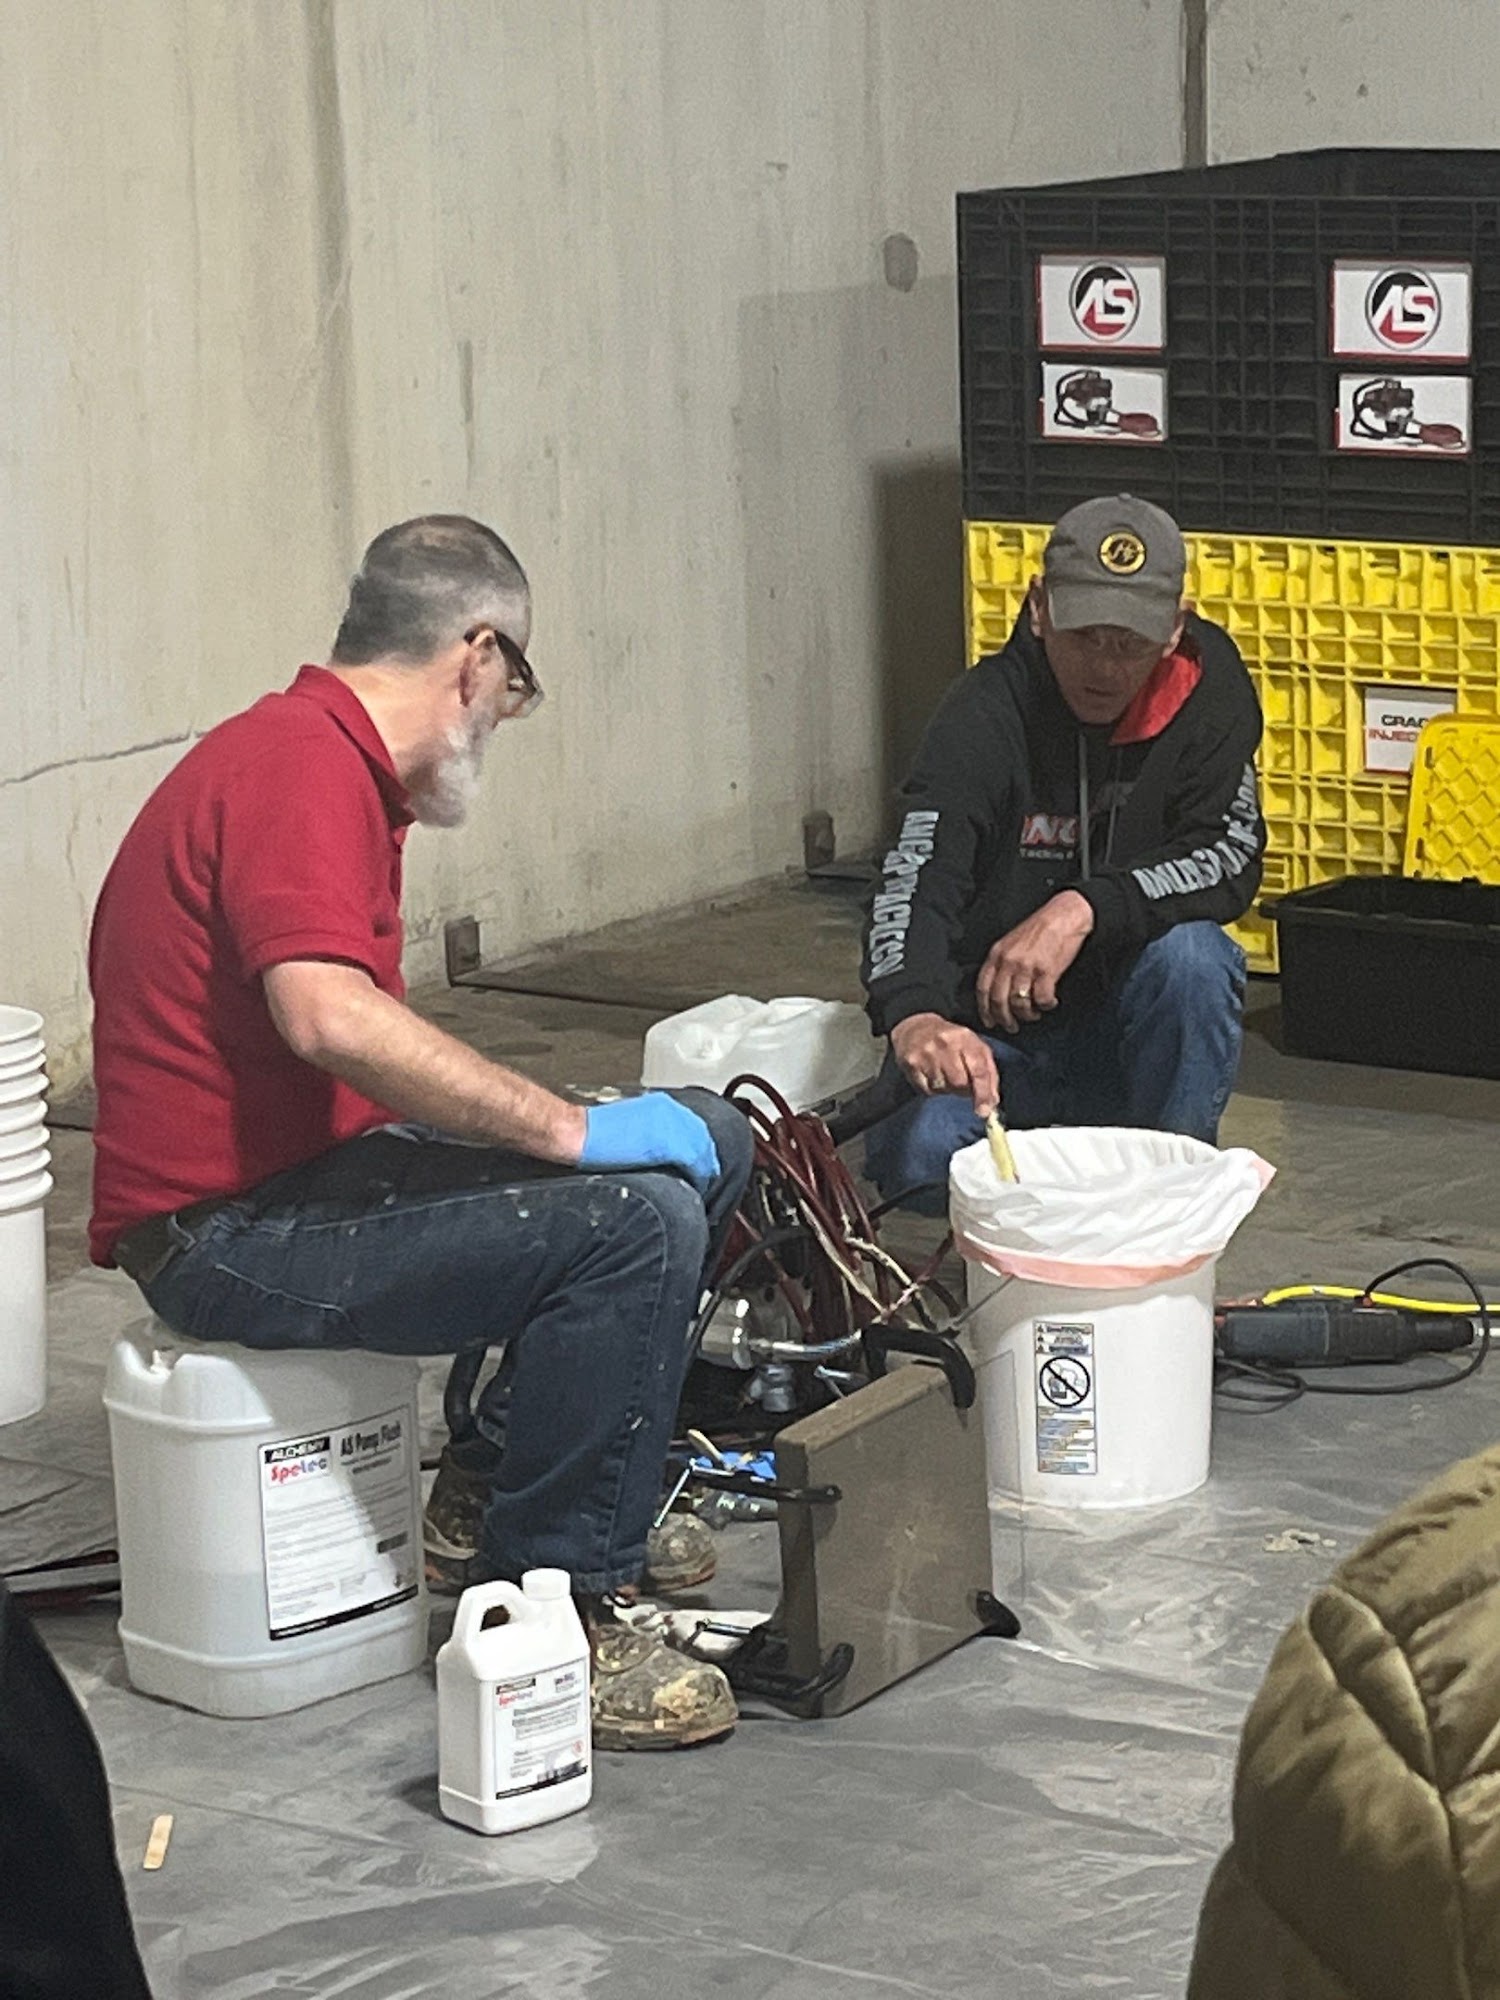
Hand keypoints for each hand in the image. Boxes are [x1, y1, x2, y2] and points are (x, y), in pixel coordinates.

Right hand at [578, 1094, 720, 1193]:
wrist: (577, 1133)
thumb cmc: (593, 1133)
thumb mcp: (629, 1124)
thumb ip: (649, 1132)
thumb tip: (657, 1150)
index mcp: (659, 1104)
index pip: (691, 1125)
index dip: (698, 1145)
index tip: (699, 1160)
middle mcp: (669, 1110)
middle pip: (701, 1136)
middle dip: (705, 1157)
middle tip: (707, 1175)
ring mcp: (669, 1125)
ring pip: (701, 1148)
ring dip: (704, 1167)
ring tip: (702, 1184)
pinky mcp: (666, 1143)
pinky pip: (694, 1161)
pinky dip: (698, 1174)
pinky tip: (696, 1185)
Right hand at [889, 1013, 998, 1116]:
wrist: (916, 1028)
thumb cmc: (951, 1041)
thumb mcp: (974, 1048)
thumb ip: (987, 1074)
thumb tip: (992, 1102)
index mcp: (965, 1038)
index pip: (978, 1069)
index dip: (983, 1093)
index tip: (984, 1111)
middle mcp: (945, 1043)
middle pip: (959, 1082)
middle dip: (963, 1090)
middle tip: (961, 1084)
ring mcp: (926, 1053)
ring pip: (942, 1087)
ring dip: (947, 1088)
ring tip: (945, 1075)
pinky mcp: (911, 1063)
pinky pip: (926, 1089)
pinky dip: (932, 1089)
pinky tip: (932, 1076)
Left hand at [976, 890, 1094, 1034]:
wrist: (1064, 916)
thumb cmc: (1039, 930)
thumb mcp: (1011, 942)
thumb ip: (1002, 963)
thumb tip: (999, 990)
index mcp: (996, 954)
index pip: (982, 987)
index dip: (984, 1008)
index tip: (989, 1021)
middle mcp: (1008, 962)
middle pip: (998, 1000)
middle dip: (1004, 1019)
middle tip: (1011, 1027)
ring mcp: (1026, 967)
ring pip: (1018, 1003)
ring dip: (1026, 1015)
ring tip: (1034, 1015)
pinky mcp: (1046, 971)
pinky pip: (1041, 999)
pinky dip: (1045, 1006)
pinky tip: (1050, 1003)